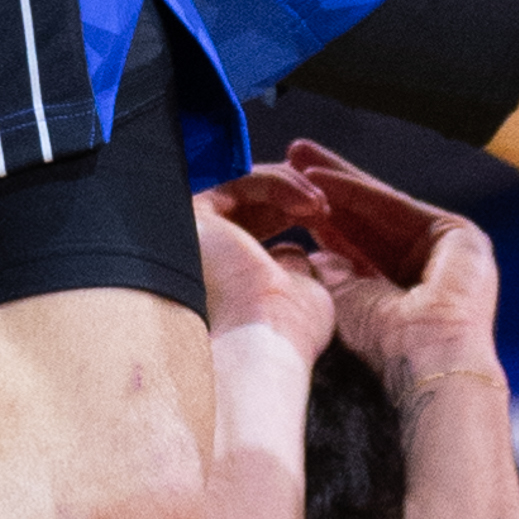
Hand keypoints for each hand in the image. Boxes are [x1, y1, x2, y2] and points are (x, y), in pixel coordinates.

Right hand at [194, 190, 338, 373]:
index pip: (253, 226)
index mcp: (223, 272)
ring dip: (291, 190)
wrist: (266, 336)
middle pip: (247, 204)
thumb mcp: (299, 288)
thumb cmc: (287, 328)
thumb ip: (290, 264)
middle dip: (291, 200)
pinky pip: (241, 181)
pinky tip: (307, 203)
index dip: (288, 215)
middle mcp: (203, 251)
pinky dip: (279, 185)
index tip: (322, 219)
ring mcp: (194, 230)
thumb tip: (298, 248)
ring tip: (321, 207)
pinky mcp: (195, 213)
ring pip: (245, 187)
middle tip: (324, 209)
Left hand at [267, 144, 504, 395]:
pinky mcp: (459, 232)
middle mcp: (429, 267)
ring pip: (381, 206)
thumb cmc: (386, 346)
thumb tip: (310, 254)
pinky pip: (395, 205)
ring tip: (298, 156)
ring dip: (337, 181)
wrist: (429, 356)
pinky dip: (355, 191)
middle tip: (293, 156)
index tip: (287, 197)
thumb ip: (332, 273)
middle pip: (370, 218)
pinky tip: (320, 177)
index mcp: (404, 291)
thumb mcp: (345, 301)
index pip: (357, 244)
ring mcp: (449, 249)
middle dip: (328, 189)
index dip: (323, 218)